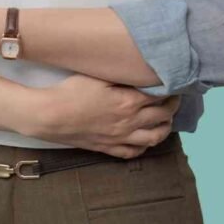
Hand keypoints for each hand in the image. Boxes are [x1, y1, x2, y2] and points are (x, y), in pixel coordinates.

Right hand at [22, 74, 180, 158]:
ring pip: (154, 138)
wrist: (48, 116)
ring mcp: (120, 138)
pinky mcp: (109, 148)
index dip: (172, 89)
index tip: (175, 82)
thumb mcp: (99, 76)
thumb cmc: (71, 91)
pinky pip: (134, 152)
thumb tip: (142, 72)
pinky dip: (144, 147)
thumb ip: (123, 75)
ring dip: (165, 128)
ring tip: (166, 120)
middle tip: (174, 98)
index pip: (162, 96)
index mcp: (129, 101)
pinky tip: (145, 139)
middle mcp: (130, 122)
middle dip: (173, 107)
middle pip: (163, 116)